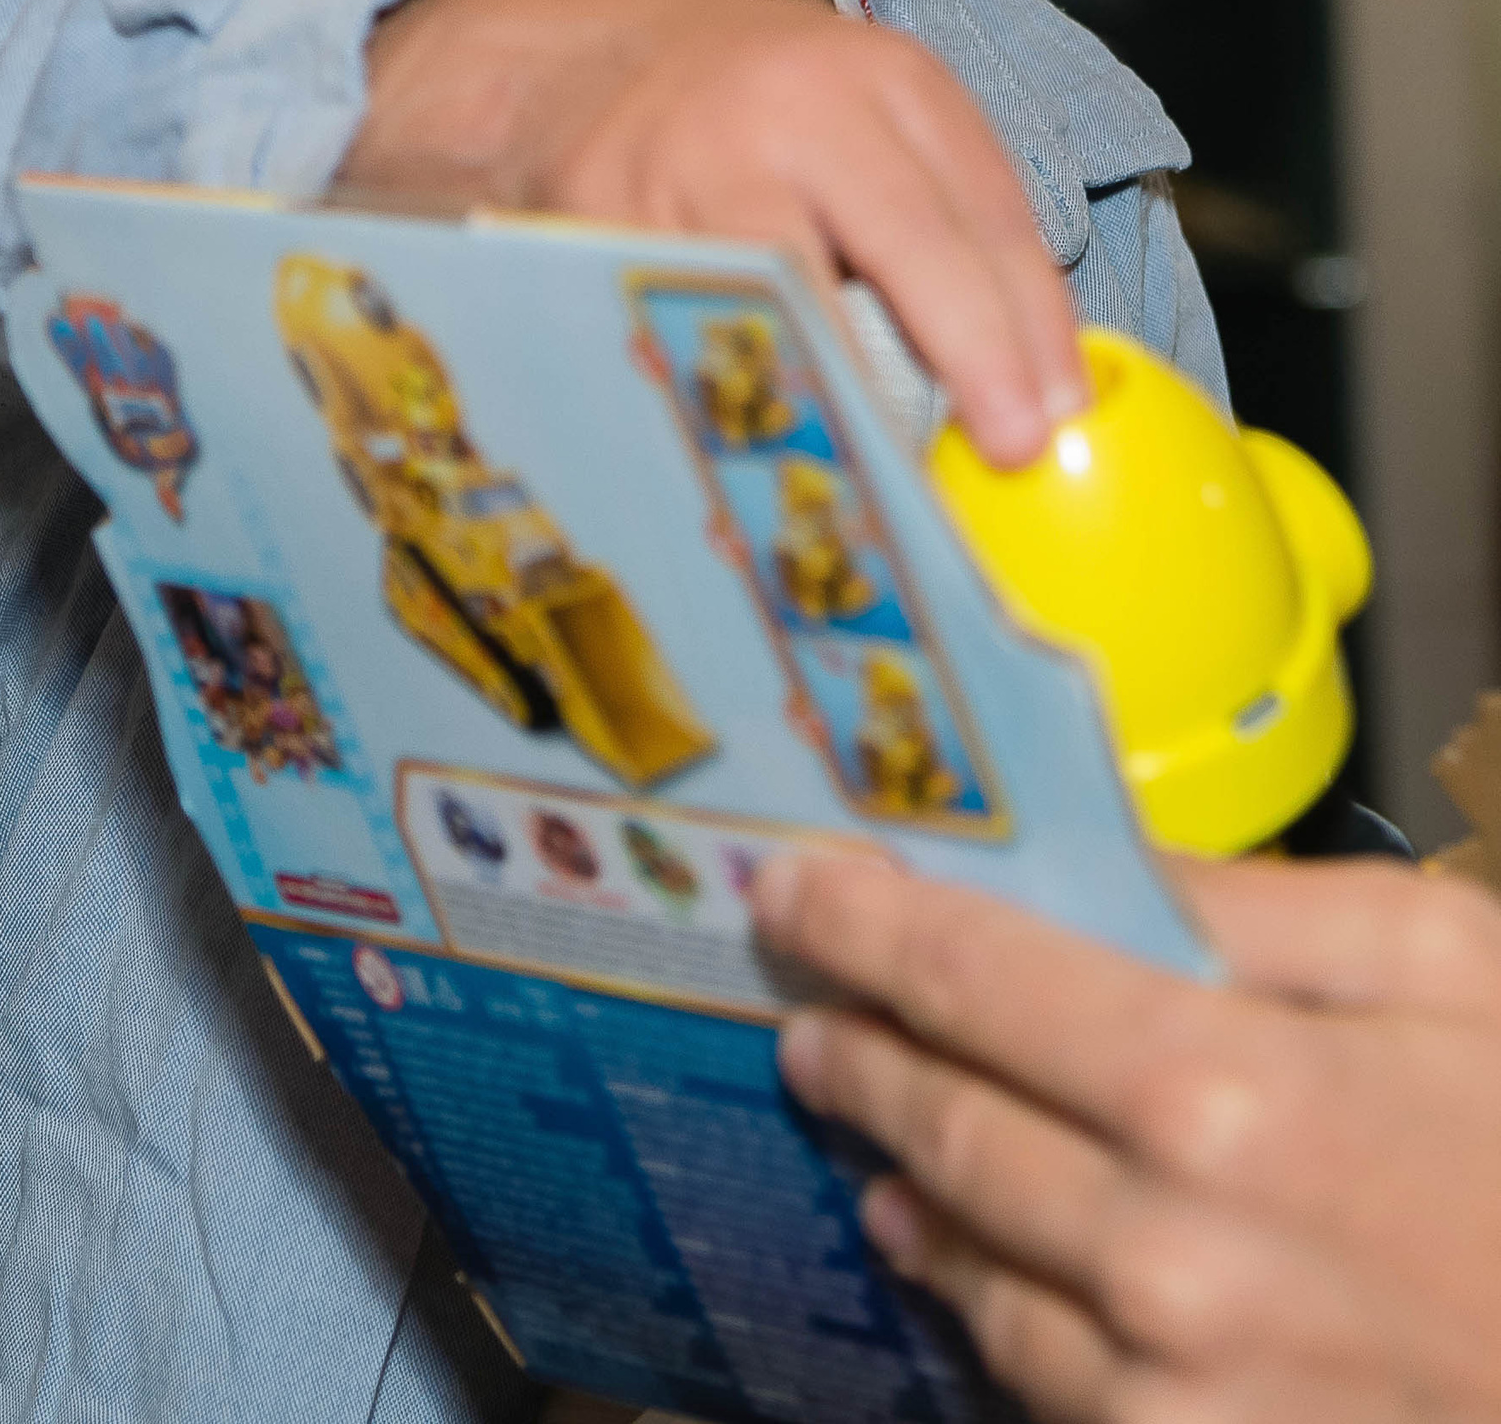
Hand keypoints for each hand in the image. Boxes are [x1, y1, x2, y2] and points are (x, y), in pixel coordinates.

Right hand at [344, 0, 1081, 463]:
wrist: (563, 66)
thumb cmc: (742, 112)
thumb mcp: (864, 121)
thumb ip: (946, 222)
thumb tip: (1034, 386)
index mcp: (882, 83)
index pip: (986, 215)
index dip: (1034, 329)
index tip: (1058, 419)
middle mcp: (794, 111)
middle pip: (911, 247)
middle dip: (975, 361)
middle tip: (1010, 453)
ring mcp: (696, 167)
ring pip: (797, 305)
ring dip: (853, 403)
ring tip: (892, 480)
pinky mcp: (608, 227)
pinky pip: (690, 337)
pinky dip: (735, 405)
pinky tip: (765, 458)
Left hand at [754, 843, 1500, 1421]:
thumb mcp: (1448, 967)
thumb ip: (1254, 905)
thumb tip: (1104, 854)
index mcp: (1220, 1093)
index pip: (969, 979)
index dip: (860, 923)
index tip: (787, 884)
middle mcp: (1163, 1254)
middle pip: (945, 1127)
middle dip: (863, 1050)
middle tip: (813, 1003)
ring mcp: (1173, 1396)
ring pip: (973, 1271)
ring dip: (912, 1191)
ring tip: (876, 1135)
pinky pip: (1046, 1390)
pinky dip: (998, 1317)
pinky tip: (977, 1274)